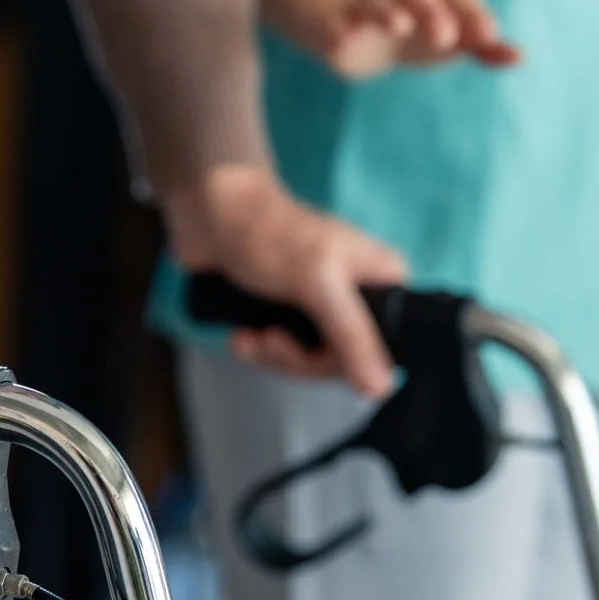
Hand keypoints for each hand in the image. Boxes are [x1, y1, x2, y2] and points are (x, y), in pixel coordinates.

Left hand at [165, 164, 407, 395]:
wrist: (211, 214)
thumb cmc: (268, 232)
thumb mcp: (318, 284)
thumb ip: (352, 334)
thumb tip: (382, 385)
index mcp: (384, 280)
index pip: (386, 349)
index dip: (347, 362)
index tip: (311, 353)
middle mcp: (359, 295)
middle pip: (345, 361)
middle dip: (300, 359)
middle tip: (271, 339)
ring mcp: (325, 305)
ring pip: (312, 360)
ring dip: (274, 355)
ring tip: (250, 337)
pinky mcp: (292, 312)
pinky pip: (286, 352)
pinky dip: (261, 349)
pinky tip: (243, 335)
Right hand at [297, 0, 520, 79]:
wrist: (340, 18)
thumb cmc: (405, 26)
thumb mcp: (444, 34)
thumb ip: (479, 45)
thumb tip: (519, 56)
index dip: (472, 11)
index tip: (489, 36)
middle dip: (432, 9)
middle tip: (446, 38)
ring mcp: (362, 6)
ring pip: (376, 0)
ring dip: (388, 10)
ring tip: (399, 25)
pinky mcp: (330, 25)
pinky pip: (333, 24)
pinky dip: (338, 30)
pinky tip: (343, 41)